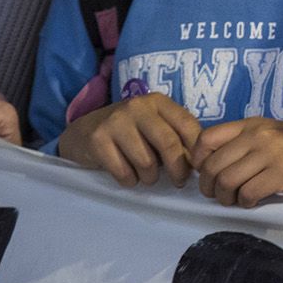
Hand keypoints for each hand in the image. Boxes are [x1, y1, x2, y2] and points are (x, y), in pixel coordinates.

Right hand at [56, 93, 201, 189]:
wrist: (84, 132)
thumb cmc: (130, 133)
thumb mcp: (154, 127)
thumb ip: (176, 138)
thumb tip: (199, 163)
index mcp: (158, 101)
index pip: (187, 124)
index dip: (196, 150)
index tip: (198, 167)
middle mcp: (137, 106)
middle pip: (169, 144)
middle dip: (178, 169)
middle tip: (178, 181)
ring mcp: (116, 121)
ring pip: (146, 162)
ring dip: (150, 177)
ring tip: (147, 176)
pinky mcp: (98, 139)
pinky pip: (124, 172)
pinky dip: (130, 181)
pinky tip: (128, 175)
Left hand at [191, 119, 282, 207]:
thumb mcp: (272, 134)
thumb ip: (245, 142)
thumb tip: (214, 164)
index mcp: (252, 124)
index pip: (207, 138)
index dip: (198, 160)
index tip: (205, 174)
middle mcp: (258, 134)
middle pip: (212, 165)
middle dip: (209, 187)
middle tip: (218, 195)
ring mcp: (271, 152)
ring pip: (227, 181)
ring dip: (226, 198)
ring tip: (236, 200)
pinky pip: (248, 193)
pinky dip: (246, 203)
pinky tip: (254, 202)